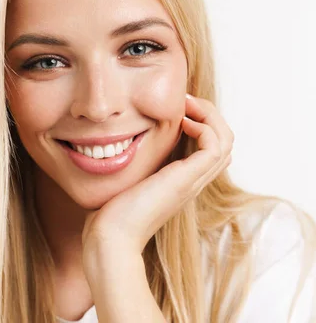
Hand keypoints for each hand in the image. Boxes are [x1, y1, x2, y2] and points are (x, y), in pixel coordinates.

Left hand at [81, 94, 232, 258]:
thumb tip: (116, 146)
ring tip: (187, 105)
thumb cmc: (111, 213)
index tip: (177, 108)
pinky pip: (216, 146)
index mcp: (180, 180)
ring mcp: (192, 180)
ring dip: (210, 115)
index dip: (201, 123)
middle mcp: (192, 180)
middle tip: (184, 101)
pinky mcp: (187, 179)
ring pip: (226, 141)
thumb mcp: (125, 180)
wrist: (111, 236)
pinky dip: (205, 127)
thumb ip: (132, 165)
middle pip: (224, 141)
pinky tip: (182, 122)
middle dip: (208, 114)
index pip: (210, 148)